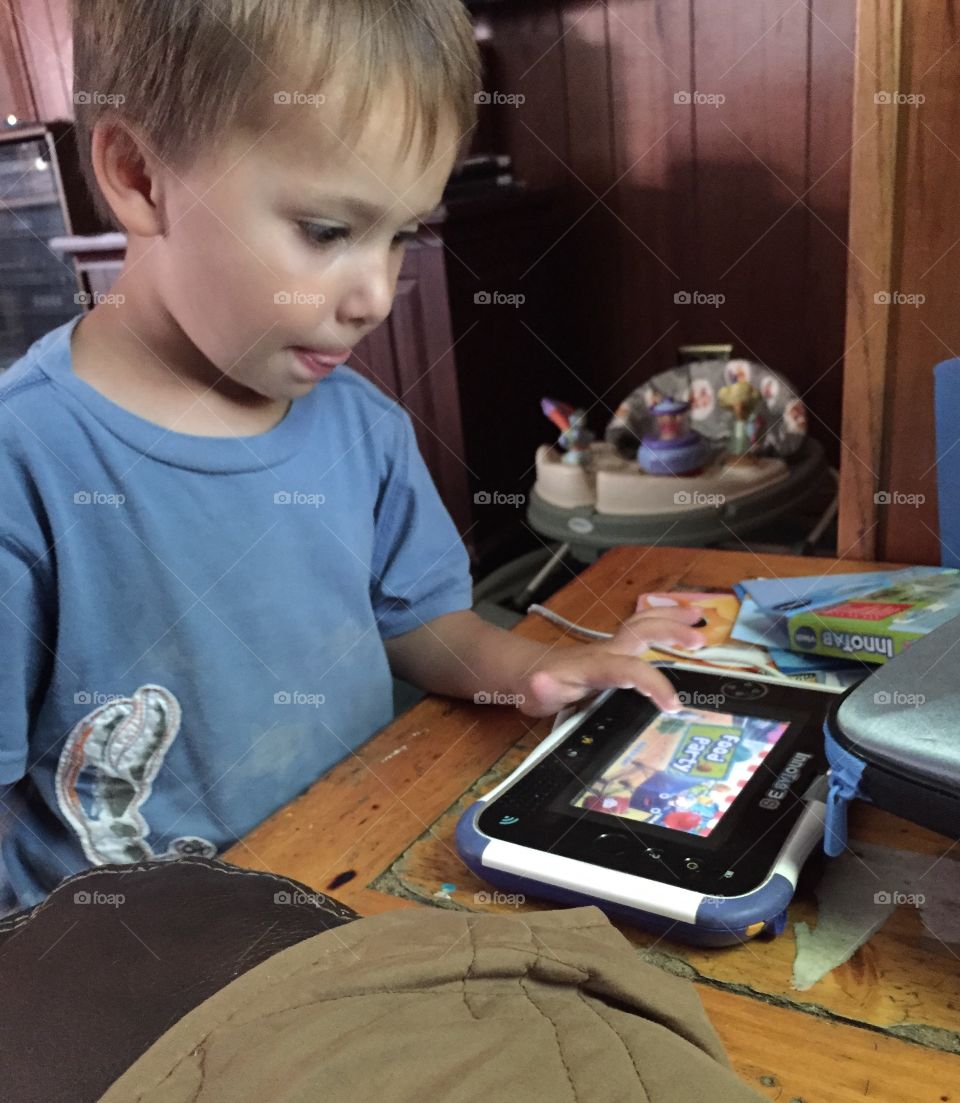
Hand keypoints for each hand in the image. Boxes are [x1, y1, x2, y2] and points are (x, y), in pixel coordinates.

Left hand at [517, 605, 706, 717]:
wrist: (527, 669)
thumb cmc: (535, 685)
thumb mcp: (534, 693)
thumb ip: (540, 689)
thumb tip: (541, 683)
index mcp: (594, 665)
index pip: (629, 669)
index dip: (652, 684)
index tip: (673, 704)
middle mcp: (608, 650)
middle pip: (641, 630)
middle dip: (671, 631)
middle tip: (701, 640)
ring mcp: (613, 647)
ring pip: (644, 623)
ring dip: (672, 617)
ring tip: (699, 617)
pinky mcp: (616, 650)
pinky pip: (643, 630)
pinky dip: (664, 621)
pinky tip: (682, 623)